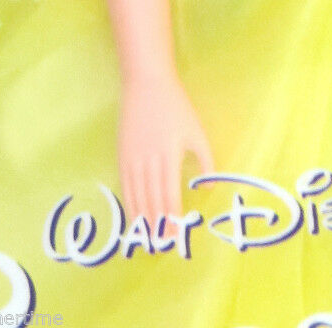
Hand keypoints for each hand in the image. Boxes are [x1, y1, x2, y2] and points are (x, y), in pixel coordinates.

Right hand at [119, 69, 214, 225]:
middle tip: (162, 246)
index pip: (169, 196)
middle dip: (157, 226)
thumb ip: (205, 160)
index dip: (172, 219)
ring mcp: (132, 159)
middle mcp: (148, 161)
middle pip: (152, 201)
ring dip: (141, 220)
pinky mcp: (122, 156)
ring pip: (136, 197)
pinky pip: (125, 187)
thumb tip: (210, 187)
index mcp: (169, 156)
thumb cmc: (175, 107)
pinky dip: (129, 205)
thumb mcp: (196, 131)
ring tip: (147, 239)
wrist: (145, 86)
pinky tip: (133, 217)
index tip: (175, 237)